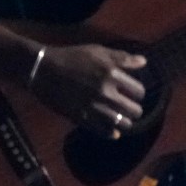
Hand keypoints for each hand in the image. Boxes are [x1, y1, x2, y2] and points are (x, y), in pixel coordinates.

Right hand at [28, 43, 148, 137]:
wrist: (42, 69)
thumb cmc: (71, 57)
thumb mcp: (97, 51)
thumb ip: (122, 58)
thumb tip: (144, 62)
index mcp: (111, 74)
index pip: (139, 91)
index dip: (139, 93)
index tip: (134, 93)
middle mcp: (105, 92)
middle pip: (134, 110)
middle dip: (135, 110)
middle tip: (130, 108)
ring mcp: (93, 107)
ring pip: (121, 123)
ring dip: (125, 122)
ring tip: (122, 119)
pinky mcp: (80, 117)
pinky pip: (102, 131)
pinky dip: (111, 133)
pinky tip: (114, 132)